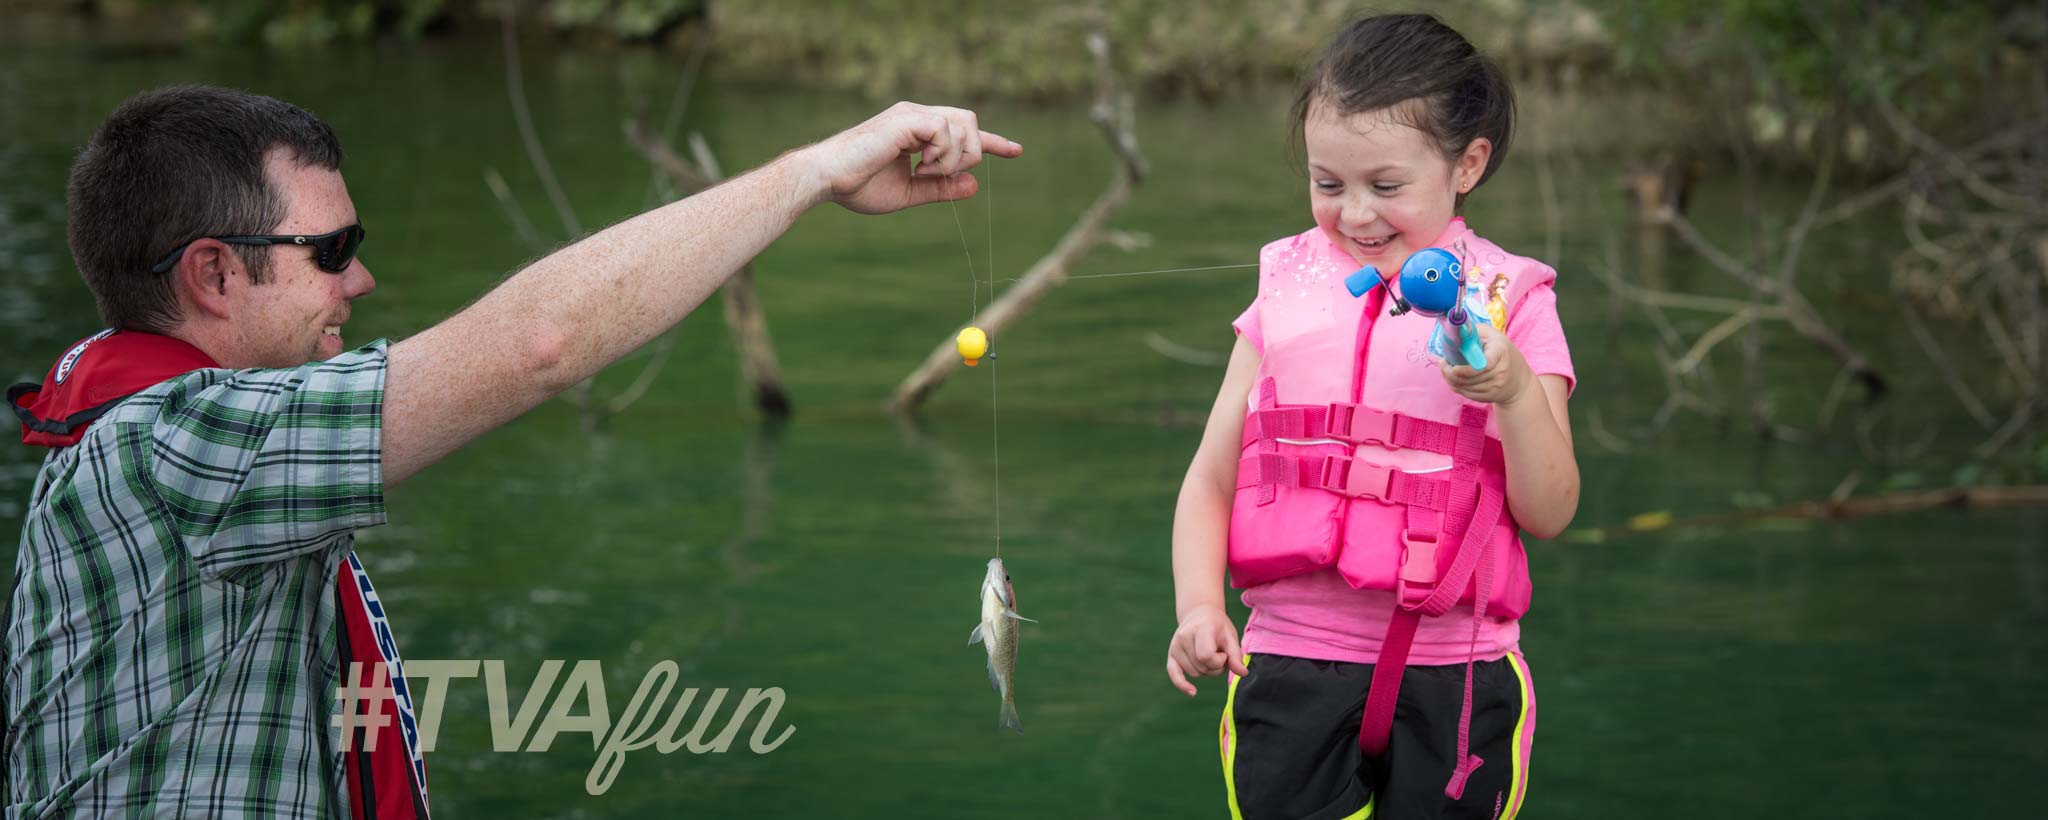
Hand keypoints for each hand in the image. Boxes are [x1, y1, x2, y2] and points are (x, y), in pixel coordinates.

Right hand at [798, 101, 1022, 214]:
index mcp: (917, 131)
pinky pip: (947, 131)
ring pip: (965, 125)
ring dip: (955, 157)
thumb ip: (941, 188)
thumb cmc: (859, 186)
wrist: (828, 179)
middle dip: (970, 153)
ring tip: (924, 172)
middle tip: (940, 175)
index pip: (964, 131)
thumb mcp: (910, 192)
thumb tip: (974, 184)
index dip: (992, 142)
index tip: (1015, 151)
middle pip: (971, 122)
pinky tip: (919, 166)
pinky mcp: (907, 119)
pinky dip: (942, 155)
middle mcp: (918, 117)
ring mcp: (913, 115)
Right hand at [1166, 604, 1248, 695]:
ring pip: (1195, 673)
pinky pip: (1174, 674)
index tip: (1223, 653)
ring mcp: (1175, 646)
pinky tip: (1192, 692)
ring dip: (1206, 670)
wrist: (1199, 613)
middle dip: (1215, 666)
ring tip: (1209, 654)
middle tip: (1218, 652)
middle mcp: (1183, 637)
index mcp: (1200, 628)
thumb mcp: (1230, 636)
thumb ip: (1236, 655)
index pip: (1206, 656)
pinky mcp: (1171, 655)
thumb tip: (1243, 674)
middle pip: (1202, 667)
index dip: (1219, 661)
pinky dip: (1182, 685)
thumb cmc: (1217, 626)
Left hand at [1440, 323, 1535, 404]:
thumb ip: (1477, 331)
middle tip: (1443, 363)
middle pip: (1469, 378)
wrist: (1520, 382)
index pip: (1484, 365)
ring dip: (1450, 379)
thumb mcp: (1495, 336)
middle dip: (1450, 372)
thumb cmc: (1504, 354)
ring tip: (1446, 370)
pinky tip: (1454, 379)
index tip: (1453, 367)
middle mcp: (1500, 372)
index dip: (1466, 370)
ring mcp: (1494, 387)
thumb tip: (1457, 329)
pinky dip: (1457, 387)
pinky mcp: (1488, 397)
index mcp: (1500, 352)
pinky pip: (1466, 394)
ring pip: (1465, 387)